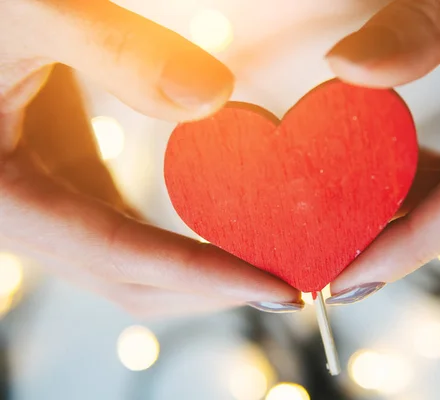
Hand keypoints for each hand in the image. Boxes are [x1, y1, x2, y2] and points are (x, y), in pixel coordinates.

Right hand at [0, 0, 301, 316]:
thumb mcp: (32, 13)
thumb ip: (115, 49)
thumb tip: (216, 96)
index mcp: (3, 199)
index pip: (122, 256)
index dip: (207, 275)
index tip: (282, 289)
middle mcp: (20, 221)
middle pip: (131, 283)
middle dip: (212, 291)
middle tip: (290, 286)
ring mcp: (42, 211)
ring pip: (130, 267)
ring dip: (200, 272)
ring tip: (267, 261)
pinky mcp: (60, 191)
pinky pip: (123, 232)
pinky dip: (176, 239)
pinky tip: (221, 223)